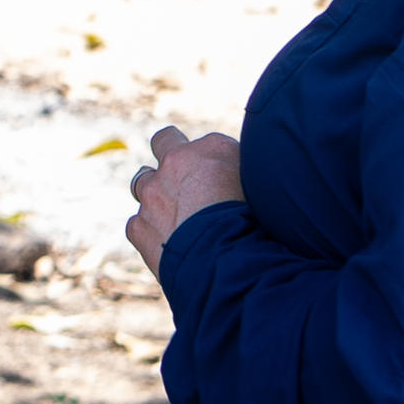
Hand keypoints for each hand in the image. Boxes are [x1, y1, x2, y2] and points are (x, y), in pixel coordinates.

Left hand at [123, 125, 245, 278]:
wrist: (227, 260)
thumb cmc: (258, 226)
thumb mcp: (264, 188)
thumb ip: (244, 175)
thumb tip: (242, 175)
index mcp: (213, 148)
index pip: (206, 142)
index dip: (209, 158)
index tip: (216, 174)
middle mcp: (176, 162)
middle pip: (163, 142)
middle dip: (170, 157)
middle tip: (183, 178)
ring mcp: (152, 193)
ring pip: (143, 183)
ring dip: (156, 195)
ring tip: (177, 218)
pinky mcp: (139, 226)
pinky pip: (138, 224)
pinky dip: (151, 233)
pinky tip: (170, 246)